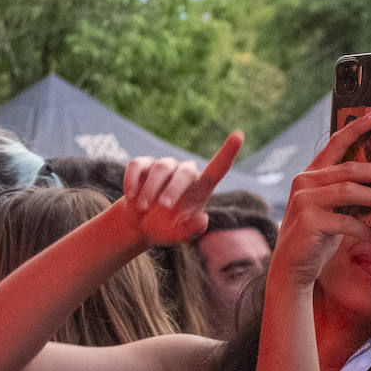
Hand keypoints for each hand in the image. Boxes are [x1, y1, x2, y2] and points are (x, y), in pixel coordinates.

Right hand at [117, 131, 243, 246]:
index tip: (239, 134)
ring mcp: (165, 166)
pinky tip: (130, 197)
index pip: (218, 168)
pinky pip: (138, 165)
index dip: (229, 151)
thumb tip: (203, 219)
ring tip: (143, 209)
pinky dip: (132, 181)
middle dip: (174, 190)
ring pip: (161, 168)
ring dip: (151, 189)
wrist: (140, 225)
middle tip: (163, 208)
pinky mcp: (143, 164)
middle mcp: (185, 173)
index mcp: (201, 188)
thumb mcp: (178, 236)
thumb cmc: (165, 229)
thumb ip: (191, 231)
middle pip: (185, 172)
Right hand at [269, 112, 370, 285]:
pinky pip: (347, 221)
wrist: (292, 267)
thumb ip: (346, 191)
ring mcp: (305, 200)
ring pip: (351, 192)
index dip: (356, 127)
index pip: (336, 143)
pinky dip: (366, 230)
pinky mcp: (309, 221)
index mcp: (311, 174)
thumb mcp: (331, 208)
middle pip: (351, 168)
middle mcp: (305, 182)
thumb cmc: (316, 236)